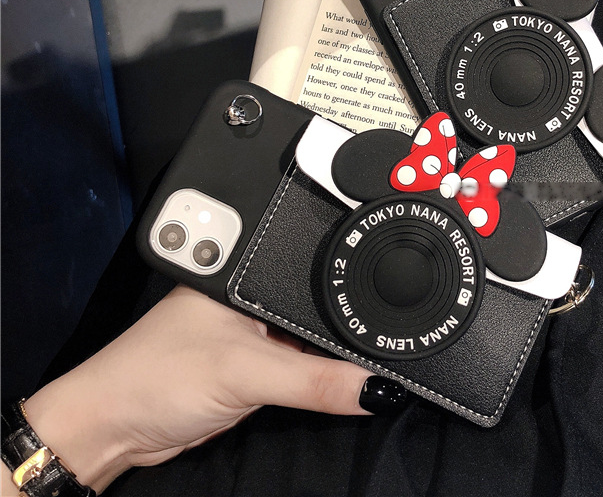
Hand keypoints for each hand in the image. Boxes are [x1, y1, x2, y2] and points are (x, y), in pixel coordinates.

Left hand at [13, 286, 404, 492]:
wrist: (113, 430)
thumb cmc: (152, 377)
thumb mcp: (244, 372)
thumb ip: (313, 381)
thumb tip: (372, 387)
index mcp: (246, 273)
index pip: (313, 278)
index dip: (350, 296)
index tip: (388, 320)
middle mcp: (251, 299)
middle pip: (316, 312)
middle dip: (343, 331)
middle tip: (382, 347)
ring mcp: (251, 335)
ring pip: (310, 344)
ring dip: (330, 360)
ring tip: (361, 367)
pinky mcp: (251, 368)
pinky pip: (298, 371)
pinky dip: (316, 381)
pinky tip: (334, 385)